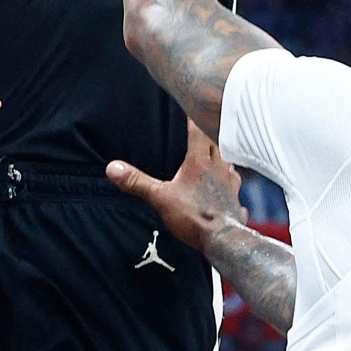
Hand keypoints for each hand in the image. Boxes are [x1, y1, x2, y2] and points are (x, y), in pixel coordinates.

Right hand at [107, 120, 245, 253]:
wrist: (222, 240)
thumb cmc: (193, 217)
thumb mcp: (160, 198)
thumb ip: (137, 182)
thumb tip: (113, 168)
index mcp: (199, 162)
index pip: (199, 133)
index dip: (195, 120)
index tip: (192, 109)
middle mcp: (219, 169)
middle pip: (218, 144)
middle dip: (211, 135)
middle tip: (206, 128)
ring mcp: (231, 185)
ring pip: (230, 164)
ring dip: (224, 157)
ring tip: (218, 156)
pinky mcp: (236, 201)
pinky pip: (236, 188)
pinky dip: (232, 184)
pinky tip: (229, 189)